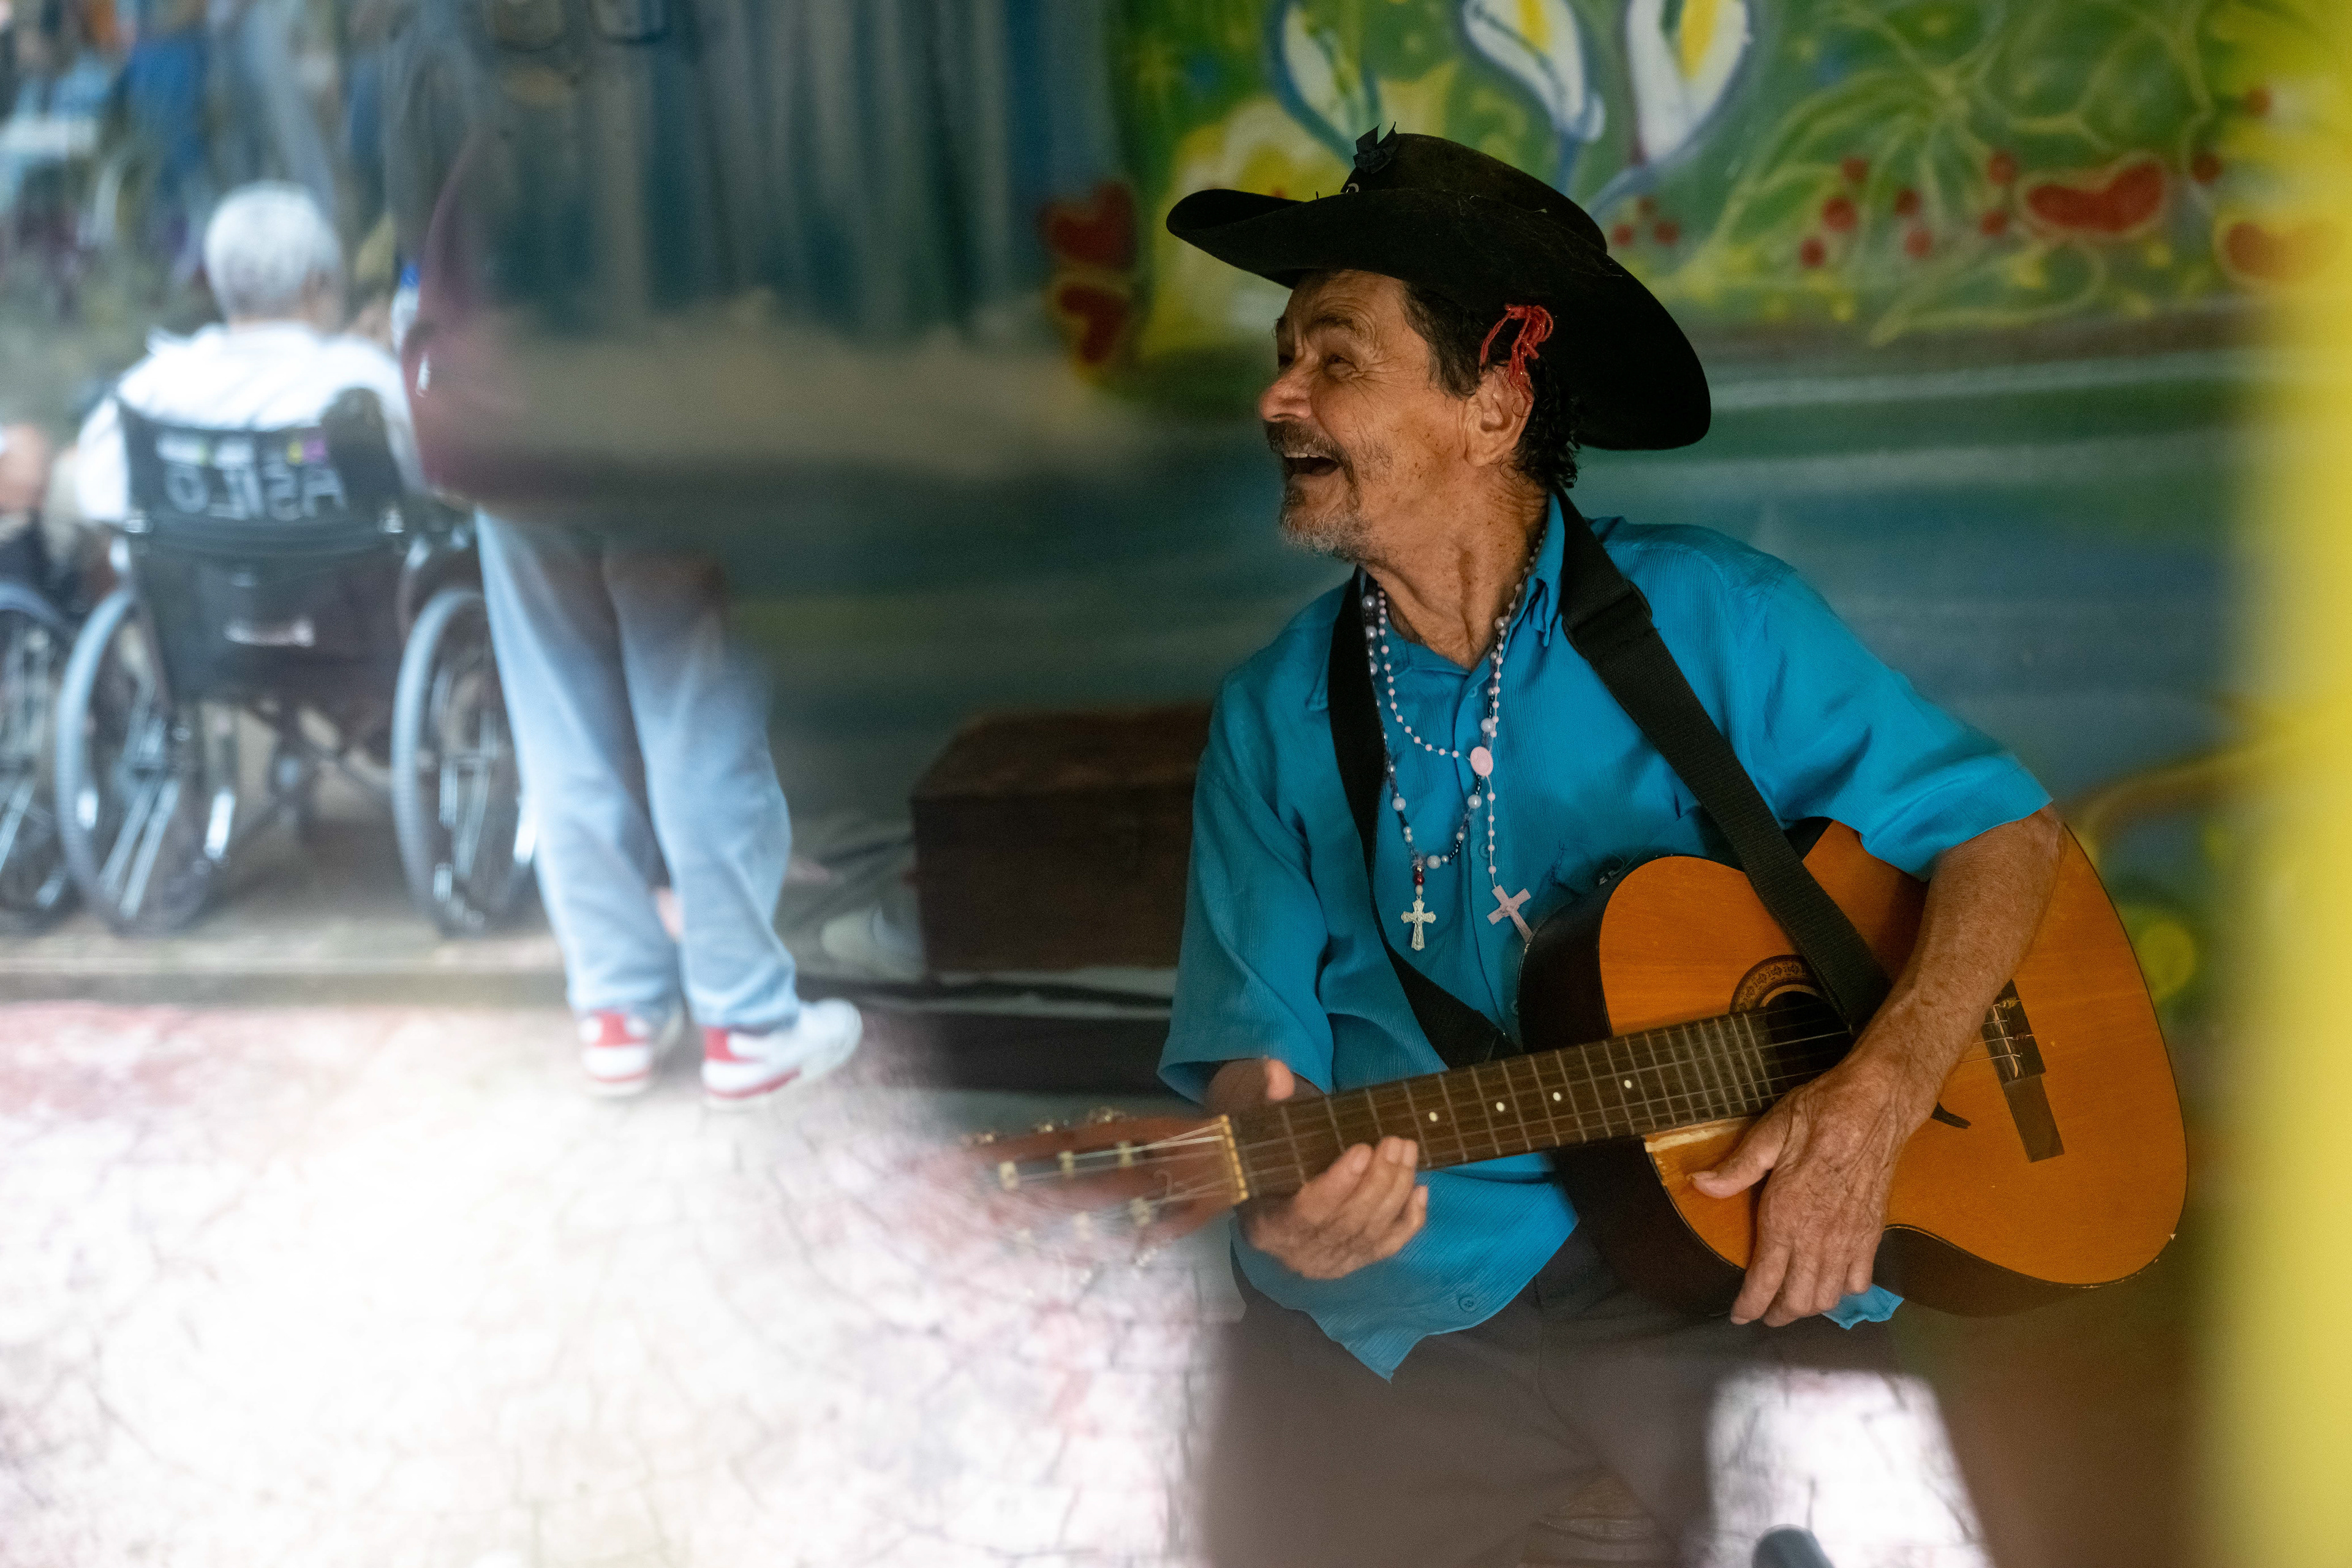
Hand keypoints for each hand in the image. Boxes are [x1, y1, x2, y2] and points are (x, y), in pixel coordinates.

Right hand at [1206, 1057, 1427, 1280]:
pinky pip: (1389, 1246)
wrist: (1265, 1199)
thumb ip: (1262, 1101)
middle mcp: (1298, 1253)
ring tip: (1407, 1150)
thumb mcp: (1251, 1132)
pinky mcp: (1354, 1261)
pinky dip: (1409, 1220)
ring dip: (1395, 1190)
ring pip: (1372, 1231)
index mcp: (1266, 1226)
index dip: (1338, 1184)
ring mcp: (1330, 1262)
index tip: (1362, 1149)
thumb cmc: (1259, 1159)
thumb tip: (1277, 1073)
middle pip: (1347, 1222)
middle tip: (1396, 1142)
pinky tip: (1420, 1189)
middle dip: (1377, 1181)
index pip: (1307, 1213)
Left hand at [1690, 1054, 1931, 1325]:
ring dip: (1809, 1308)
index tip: (1739, 1317)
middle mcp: (1818, 1237)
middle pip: (1799, 1300)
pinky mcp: (1873, 1234)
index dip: (1750, 1306)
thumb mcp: (1769, 1133)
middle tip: (1763, 1314)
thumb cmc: (1819, 1115)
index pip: (1765, 1280)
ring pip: (1829, 1297)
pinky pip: (1860, 1281)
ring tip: (1793, 1304)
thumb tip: (1698, 1185)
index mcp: (1786, 1216)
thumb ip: (1736, 1168)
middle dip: (1778, 1314)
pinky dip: (1844, 1292)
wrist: (1876, 1106)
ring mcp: (1850, 1239)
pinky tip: (1832, 1284)